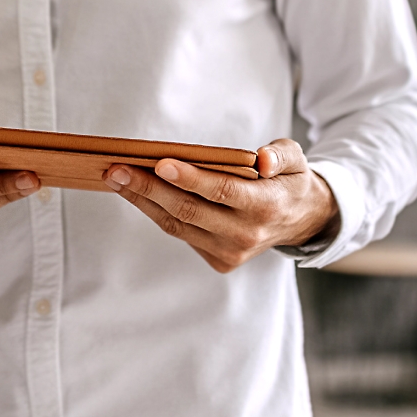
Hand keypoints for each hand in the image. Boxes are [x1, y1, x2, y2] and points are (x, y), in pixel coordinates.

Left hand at [105, 138, 338, 273]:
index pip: (223, 192)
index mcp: (266, 206)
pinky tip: (136, 193)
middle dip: (148, 189)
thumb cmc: (289, 180)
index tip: (160, 163)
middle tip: (116, 169)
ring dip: (143, 201)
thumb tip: (262, 160)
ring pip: (178, 225)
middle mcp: (247, 234)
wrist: (301, 220)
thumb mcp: (297, 159)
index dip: (191, 179)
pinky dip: (157, 213)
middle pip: (189, 211)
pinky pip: (182, 233)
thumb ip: (281, 155)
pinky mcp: (220, 260)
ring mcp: (231, 252)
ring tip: (116, 178)